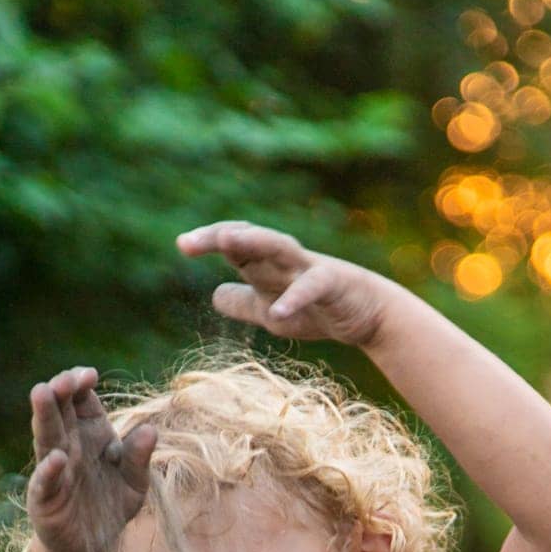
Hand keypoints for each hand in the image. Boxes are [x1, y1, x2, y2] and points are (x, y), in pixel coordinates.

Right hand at [27, 366, 156, 551]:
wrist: (93, 547)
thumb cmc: (112, 507)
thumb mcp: (136, 484)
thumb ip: (140, 458)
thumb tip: (151, 430)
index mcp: (91, 434)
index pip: (81, 399)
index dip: (81, 383)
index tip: (89, 376)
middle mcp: (69, 445)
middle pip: (60, 411)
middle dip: (60, 391)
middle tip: (64, 379)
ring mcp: (55, 470)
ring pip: (47, 437)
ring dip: (44, 416)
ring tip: (41, 392)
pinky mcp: (45, 498)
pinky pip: (46, 481)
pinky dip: (49, 470)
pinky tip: (57, 458)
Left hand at [176, 221, 390, 347]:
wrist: (368, 315)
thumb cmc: (318, 310)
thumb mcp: (270, 311)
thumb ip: (243, 303)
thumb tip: (213, 296)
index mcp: (267, 264)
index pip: (235, 246)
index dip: (209, 242)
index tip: (182, 245)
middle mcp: (284, 259)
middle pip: (250, 239)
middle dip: (220, 237)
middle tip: (187, 242)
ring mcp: (309, 268)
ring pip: (278, 247)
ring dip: (252, 243)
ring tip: (226, 242)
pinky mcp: (333, 285)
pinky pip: (311, 288)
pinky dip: (294, 299)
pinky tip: (277, 313)